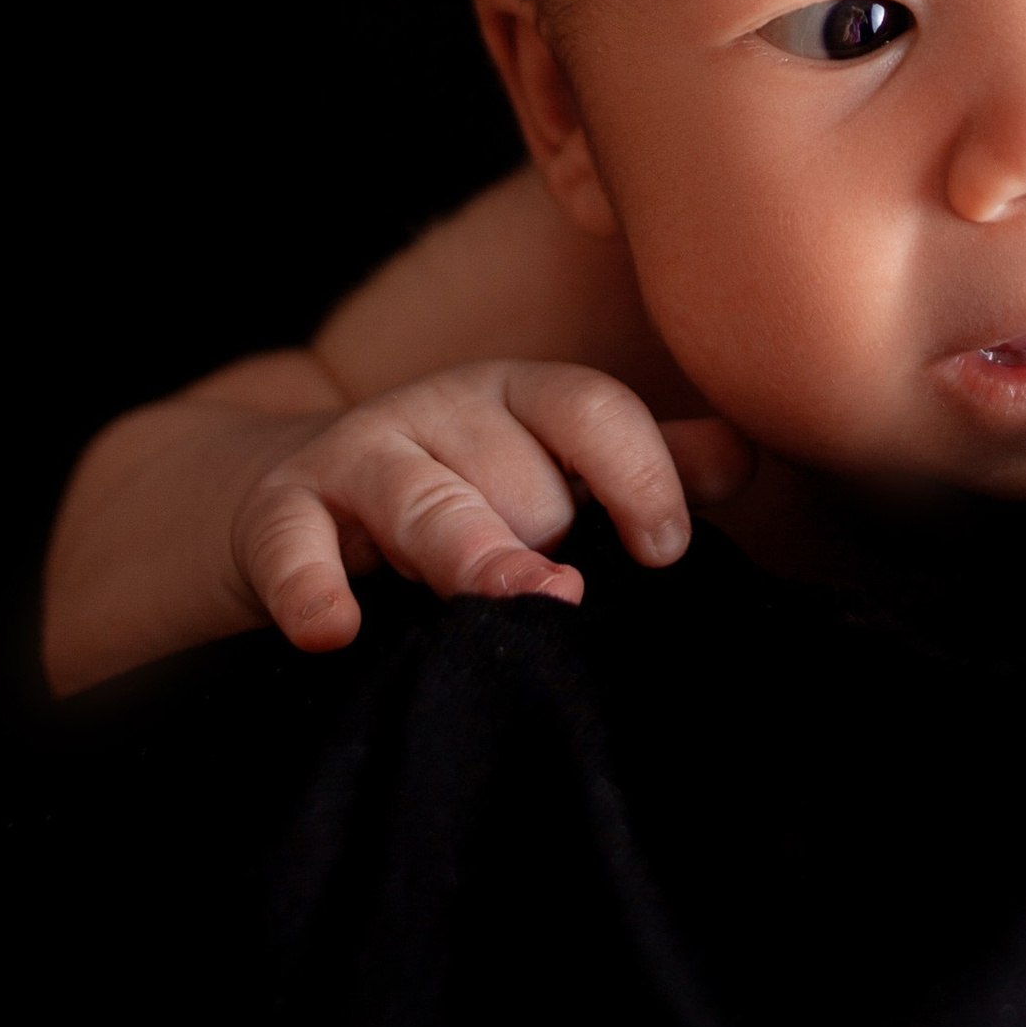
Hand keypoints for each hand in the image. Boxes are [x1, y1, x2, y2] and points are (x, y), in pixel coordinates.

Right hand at [232, 361, 753, 652]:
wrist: (299, 497)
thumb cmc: (465, 492)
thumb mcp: (552, 466)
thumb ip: (644, 467)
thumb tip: (745, 458)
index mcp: (520, 397)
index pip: (590, 408)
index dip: (637, 474)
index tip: (666, 551)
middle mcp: (441, 411)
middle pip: (512, 471)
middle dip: (537, 536)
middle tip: (562, 596)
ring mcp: (358, 456)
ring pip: (423, 501)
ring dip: (468, 550)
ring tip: (514, 597)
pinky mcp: (281, 512)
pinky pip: (293, 543)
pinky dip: (309, 584)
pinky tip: (332, 629)